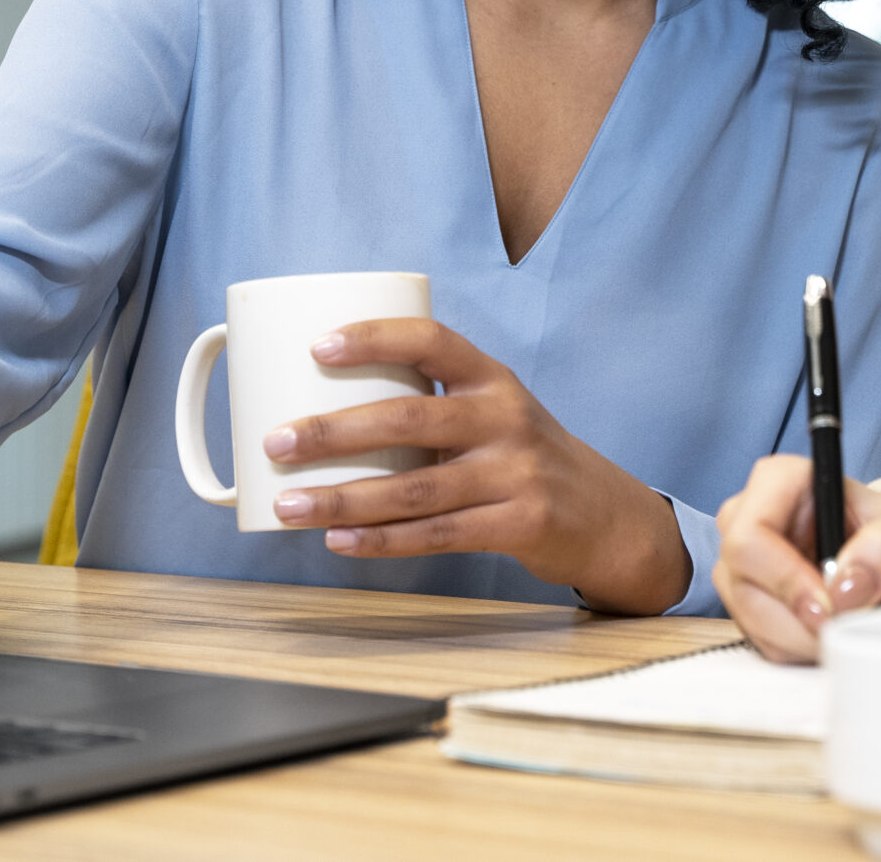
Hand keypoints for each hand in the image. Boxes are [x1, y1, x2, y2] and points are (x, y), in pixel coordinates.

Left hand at [262, 319, 690, 614]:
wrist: (604, 515)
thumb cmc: (522, 458)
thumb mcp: (493, 414)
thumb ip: (432, 405)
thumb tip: (323, 407)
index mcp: (493, 378)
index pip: (431, 341)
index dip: (374, 338)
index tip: (317, 347)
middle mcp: (506, 418)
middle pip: (410, 419)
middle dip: (334, 431)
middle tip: (276, 442)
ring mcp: (516, 474)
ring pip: (413, 488)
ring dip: (343, 499)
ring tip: (288, 506)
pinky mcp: (519, 525)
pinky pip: (437, 535)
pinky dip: (382, 541)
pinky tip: (339, 542)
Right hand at [714, 454, 880, 662]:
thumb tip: (844, 587)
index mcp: (782, 480)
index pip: (750, 535)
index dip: (785, 579)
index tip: (829, 608)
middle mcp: (749, 515)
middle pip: (741, 580)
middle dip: (796, 619)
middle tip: (843, 629)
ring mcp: (742, 560)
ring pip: (746, 615)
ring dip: (798, 639)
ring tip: (845, 629)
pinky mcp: (747, 598)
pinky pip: (757, 637)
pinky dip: (795, 649)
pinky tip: (827, 634)